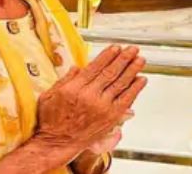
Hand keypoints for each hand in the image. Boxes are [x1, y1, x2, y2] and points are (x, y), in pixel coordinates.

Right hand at [35, 46, 146, 160]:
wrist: (57, 144)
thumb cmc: (51, 121)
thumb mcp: (49, 95)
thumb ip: (65, 79)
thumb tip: (78, 67)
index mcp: (74, 88)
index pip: (96, 67)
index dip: (108, 55)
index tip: (116, 47)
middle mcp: (90, 96)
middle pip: (111, 72)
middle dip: (124, 58)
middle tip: (133, 49)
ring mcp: (102, 107)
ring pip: (121, 83)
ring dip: (132, 69)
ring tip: (140, 59)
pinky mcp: (111, 117)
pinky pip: (126, 100)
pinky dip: (135, 89)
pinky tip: (141, 79)